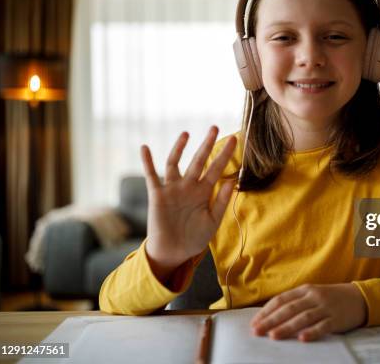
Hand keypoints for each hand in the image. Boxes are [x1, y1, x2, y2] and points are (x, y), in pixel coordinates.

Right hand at [141, 126, 236, 279]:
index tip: (235, 140)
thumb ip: (221, 201)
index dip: (225, 155)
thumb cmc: (194, 238)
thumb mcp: (212, 221)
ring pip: (175, 163)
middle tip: (215, 127)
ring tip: (186, 133)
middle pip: (199, 161)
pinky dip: (147, 162)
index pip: (216, 169)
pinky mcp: (157, 195)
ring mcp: (172, 189)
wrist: (174, 252)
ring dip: (179, 148)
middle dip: (207, 144)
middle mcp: (188, 187)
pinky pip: (151, 176)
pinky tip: (145, 148)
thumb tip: (232, 182)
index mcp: (204, 192)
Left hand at [249, 283, 366, 341]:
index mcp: (305, 290)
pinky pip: (323, 326)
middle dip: (271, 320)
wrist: (359, 298)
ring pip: (303, 317)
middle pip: (289, 309)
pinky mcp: (336, 319)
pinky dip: (312, 332)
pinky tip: (302, 339)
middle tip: (257, 331)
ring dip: (287, 327)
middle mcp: (314, 297)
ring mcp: (325, 308)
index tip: (255, 323)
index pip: (281, 300)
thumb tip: (271, 316)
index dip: (267, 311)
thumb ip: (295, 302)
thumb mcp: (312, 295)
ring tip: (273, 336)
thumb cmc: (330, 298)